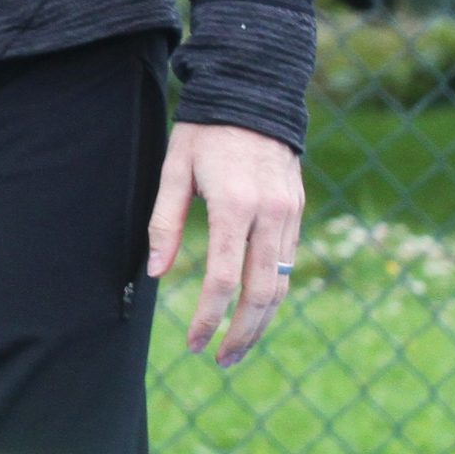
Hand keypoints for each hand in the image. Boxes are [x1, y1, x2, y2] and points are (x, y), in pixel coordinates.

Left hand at [146, 121, 303, 367]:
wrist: (253, 92)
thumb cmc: (204, 132)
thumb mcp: (174, 169)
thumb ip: (165, 222)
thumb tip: (156, 273)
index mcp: (234, 206)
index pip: (222, 280)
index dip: (207, 318)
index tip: (193, 343)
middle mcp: (269, 215)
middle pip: (262, 294)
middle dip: (242, 335)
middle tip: (221, 361)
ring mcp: (289, 214)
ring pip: (282, 284)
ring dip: (262, 322)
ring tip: (239, 348)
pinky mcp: (297, 211)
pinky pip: (288, 263)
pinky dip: (273, 294)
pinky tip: (254, 309)